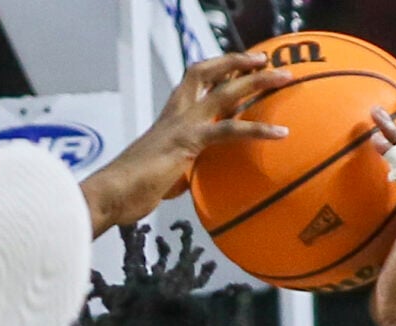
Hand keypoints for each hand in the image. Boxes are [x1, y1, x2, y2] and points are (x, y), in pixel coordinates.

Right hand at [82, 51, 291, 230]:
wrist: (110, 194)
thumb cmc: (130, 189)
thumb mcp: (162, 173)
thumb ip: (179, 168)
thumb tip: (187, 178)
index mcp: (169, 117)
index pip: (195, 79)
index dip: (218, 67)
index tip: (239, 64)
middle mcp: (176, 114)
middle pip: (210, 74)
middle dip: (240, 63)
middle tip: (267, 61)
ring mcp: (182, 125)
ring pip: (226, 92)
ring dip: (258, 82)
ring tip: (285, 79)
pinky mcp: (188, 143)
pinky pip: (229, 130)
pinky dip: (258, 130)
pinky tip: (281, 134)